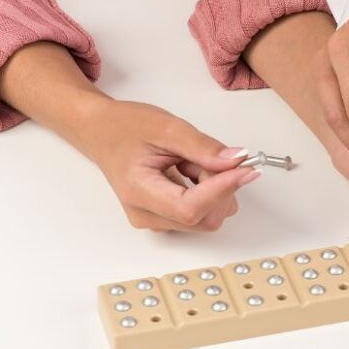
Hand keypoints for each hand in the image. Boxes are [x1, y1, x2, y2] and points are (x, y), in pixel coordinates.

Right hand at [77, 100, 259, 231]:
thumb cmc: (125, 127)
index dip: (222, 190)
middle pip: (204, 217)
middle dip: (219, 186)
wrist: (101, 132)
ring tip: (190, 160)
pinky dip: (208, 191)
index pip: (190, 208)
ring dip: (214, 188)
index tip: (246, 169)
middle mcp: (146, 216)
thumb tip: (236, 161)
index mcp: (138, 192)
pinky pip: (201, 213)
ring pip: (207, 217)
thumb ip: (203, 147)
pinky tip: (189, 171)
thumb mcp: (166, 126)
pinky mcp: (165, 219)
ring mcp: (156, 221)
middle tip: (207, 155)